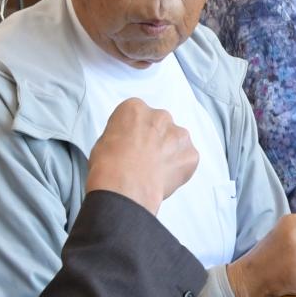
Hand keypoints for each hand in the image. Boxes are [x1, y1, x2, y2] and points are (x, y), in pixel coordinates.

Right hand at [84, 99, 198, 216]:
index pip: (138, 115)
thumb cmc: (108, 166)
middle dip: (155, 139)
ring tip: (155, 170)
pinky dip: (179, 168)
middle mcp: (161, 116)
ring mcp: (179, 135)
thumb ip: (122, 134)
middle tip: (145, 158)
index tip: (132, 143)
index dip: (135, 132)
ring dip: (169, 152)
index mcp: (135, 108)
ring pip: (176, 141)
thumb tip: (128, 143)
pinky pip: (186, 160)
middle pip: (160, 125)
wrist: (125, 188)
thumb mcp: (104, 141)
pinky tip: (164, 178)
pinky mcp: (191, 154)